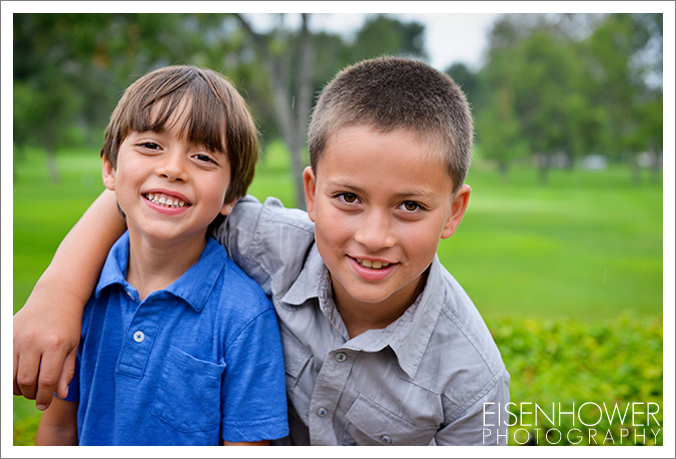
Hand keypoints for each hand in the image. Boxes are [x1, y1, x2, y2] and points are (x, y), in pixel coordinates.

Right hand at [13, 284, 81, 409]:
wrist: (56, 297)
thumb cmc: (68, 324)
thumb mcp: (74, 347)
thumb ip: (67, 371)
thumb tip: (60, 395)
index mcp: (54, 345)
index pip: (45, 381)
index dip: (44, 397)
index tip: (44, 404)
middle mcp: (33, 341)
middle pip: (25, 380)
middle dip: (31, 394)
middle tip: (37, 395)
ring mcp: (17, 337)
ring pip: (9, 375)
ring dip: (17, 388)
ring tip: (27, 386)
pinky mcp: (7, 335)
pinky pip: (3, 363)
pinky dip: (8, 375)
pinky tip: (17, 376)